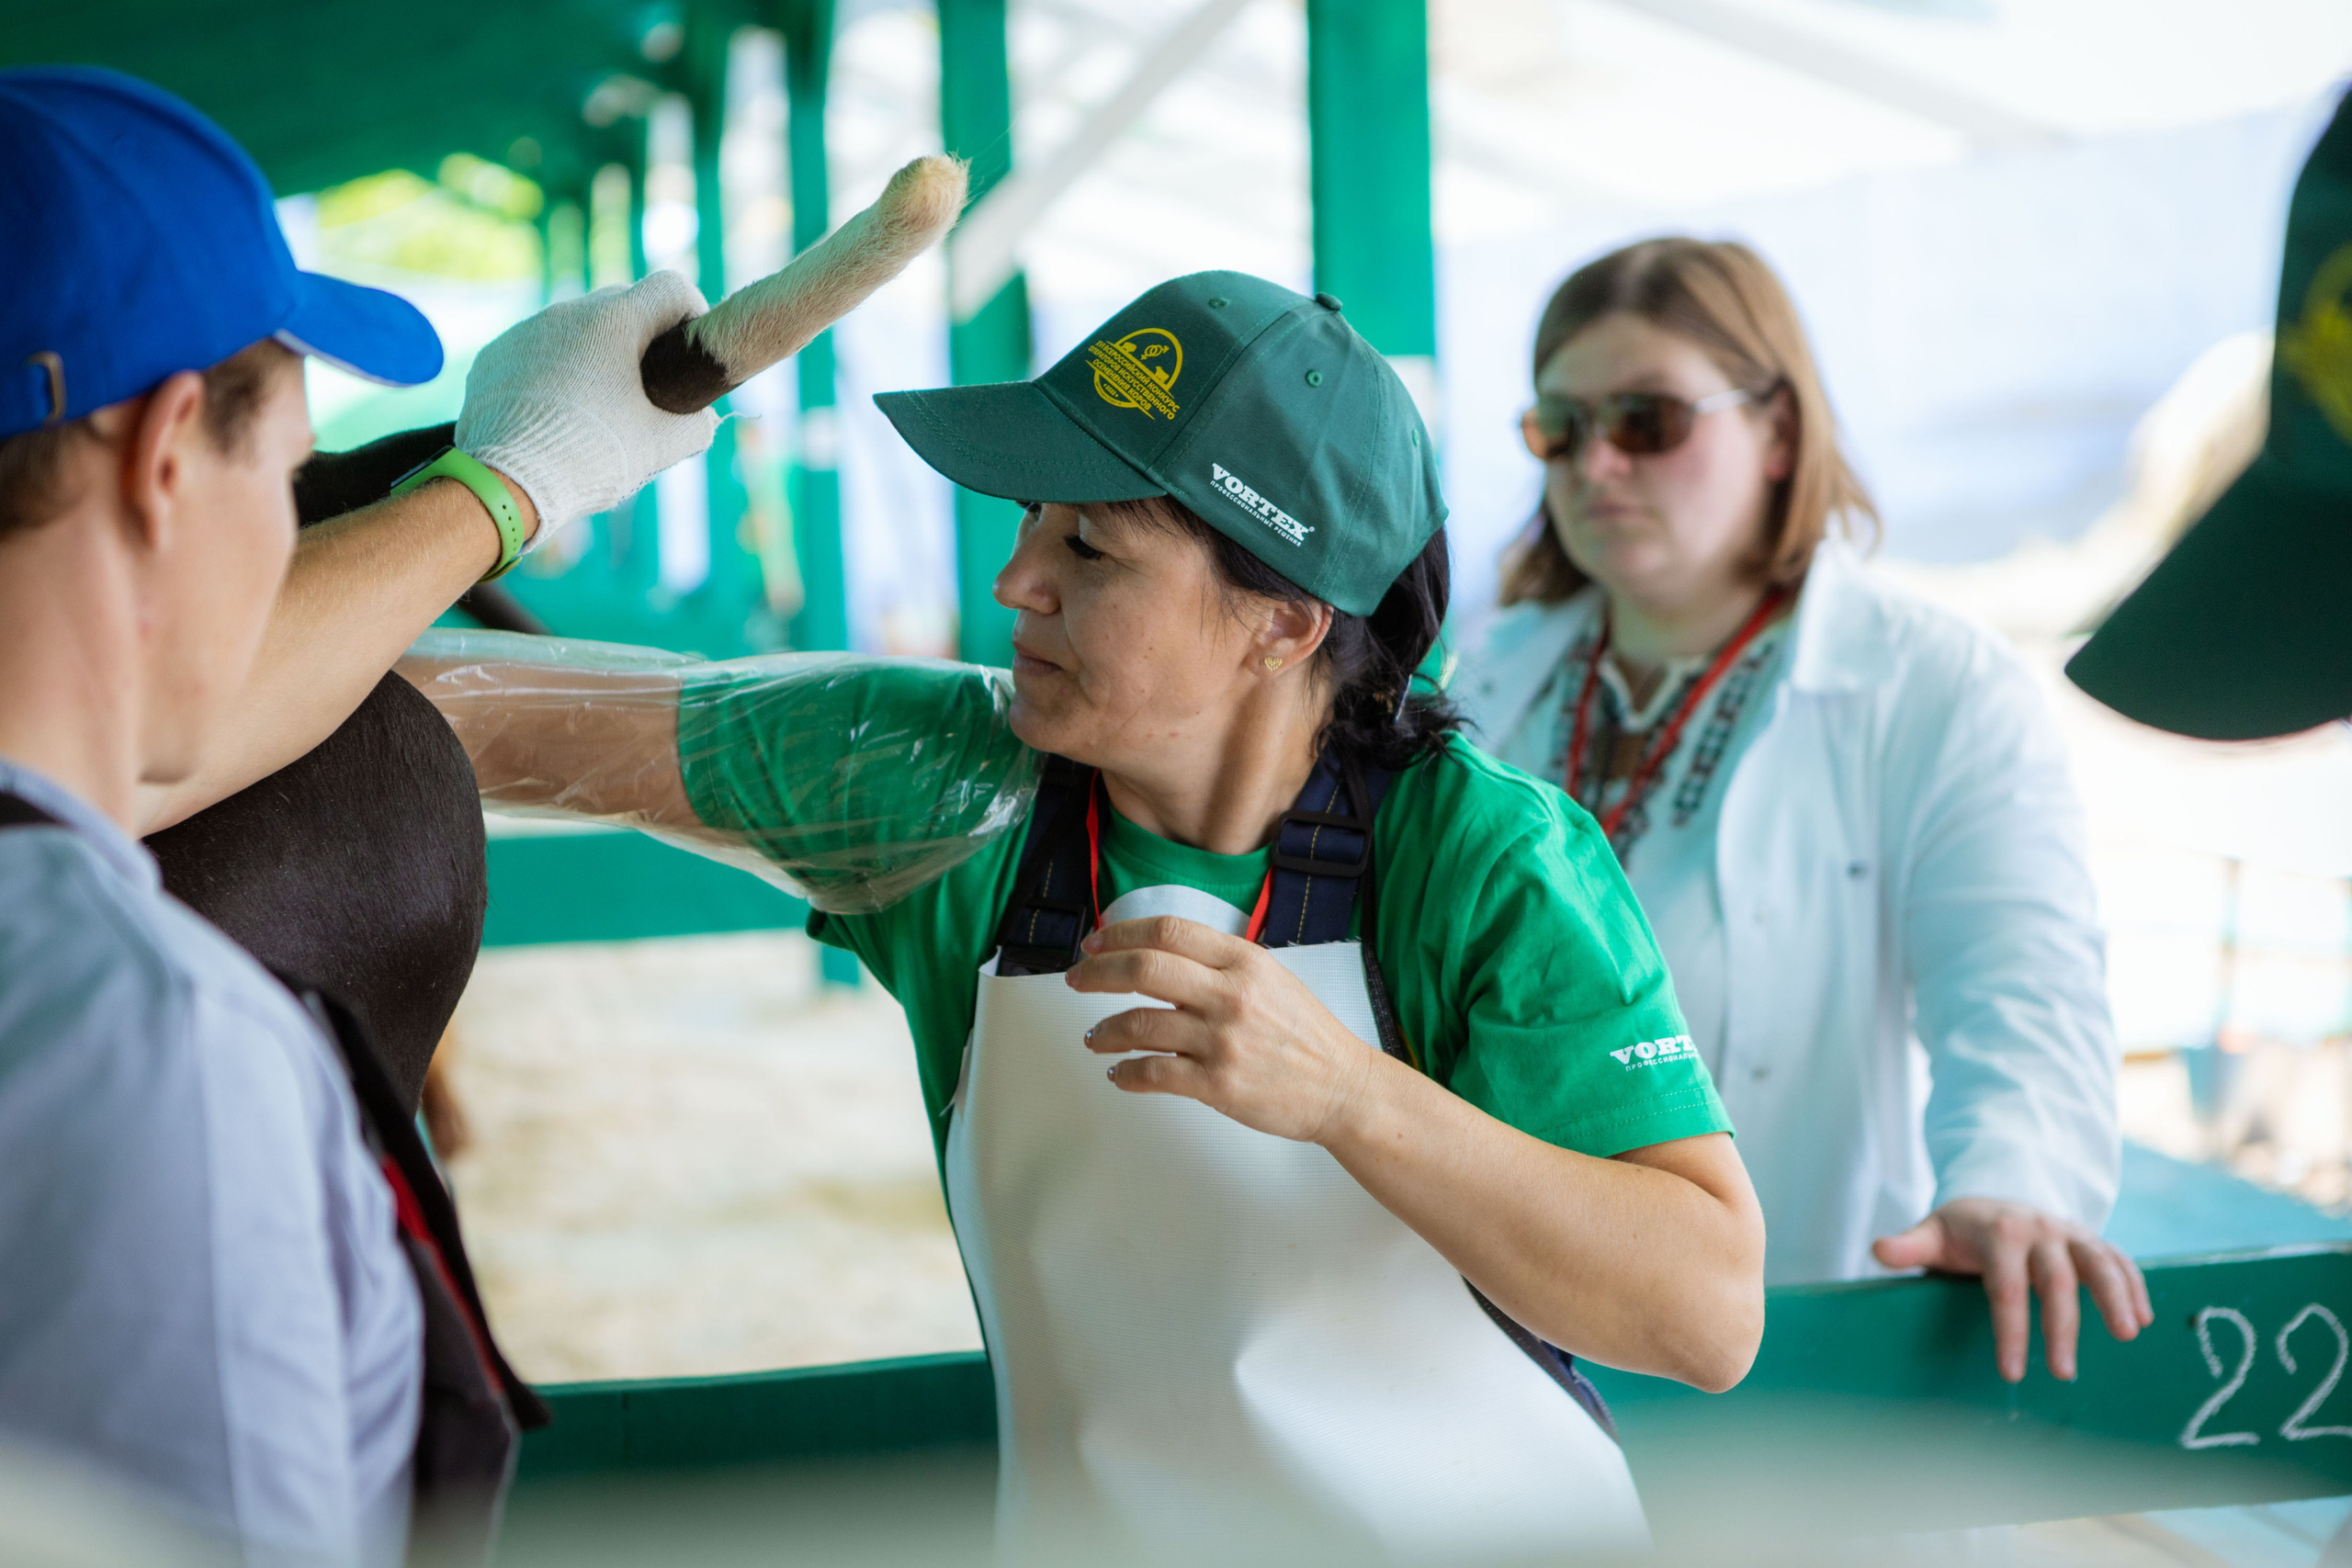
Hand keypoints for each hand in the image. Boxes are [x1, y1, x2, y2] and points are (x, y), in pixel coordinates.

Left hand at [456, 272, 719, 543]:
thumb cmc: (592, 458)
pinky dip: (554, 372)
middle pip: (622, 304)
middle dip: (643, 336)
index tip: (692, 348)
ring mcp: (526, 331)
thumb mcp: (663, 445)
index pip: (670, 288)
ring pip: (575, 328)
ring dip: (595, 354)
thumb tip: (702, 418)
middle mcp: (567, 313)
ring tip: (597, 406)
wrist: (508, 484)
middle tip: (651, 384)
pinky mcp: (495, 355)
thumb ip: (697, 424)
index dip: (692, 311)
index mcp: (614, 321)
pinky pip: (536, 350)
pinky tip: (556, 413)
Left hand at [1065, 916, 1377, 1142]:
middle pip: (1143, 968)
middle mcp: (1231, 995)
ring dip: (1105, 1031)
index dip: (1121, 934)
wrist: (1342, 1087)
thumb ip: (1218, 966)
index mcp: (1243, 961)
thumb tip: (1158, 958)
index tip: (1095, 944)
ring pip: (1139, 1025)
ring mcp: (1223, 1041)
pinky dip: (1126, 1073)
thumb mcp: (1269, 978)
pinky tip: (1119, 1073)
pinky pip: (1154, 1073)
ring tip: (1094, 1038)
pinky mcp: (1218, 1084)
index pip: (1167, 931)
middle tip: (1077, 980)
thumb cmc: (1305, 1035)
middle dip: (1098, 972)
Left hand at [1873, 1198, 2153, 1381]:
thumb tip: (1878, 1249)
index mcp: (1999, 1233)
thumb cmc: (1958, 1230)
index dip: (2010, 1330)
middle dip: (2061, 1326)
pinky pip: (2118, 1259)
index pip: (2005, 1287)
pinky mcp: (2090, 1240)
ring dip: (2116, 1296)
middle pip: (2056, 1279)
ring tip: (2128, 1334)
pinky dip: (2134, 1284)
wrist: (1992, 1199)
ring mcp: (2068, 1233)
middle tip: (2063, 1371)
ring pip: (2098, 1261)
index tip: (2012, 1371)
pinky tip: (2144, 1317)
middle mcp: (2039, 1229)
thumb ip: (1908, 1246)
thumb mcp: (1931, 1234)